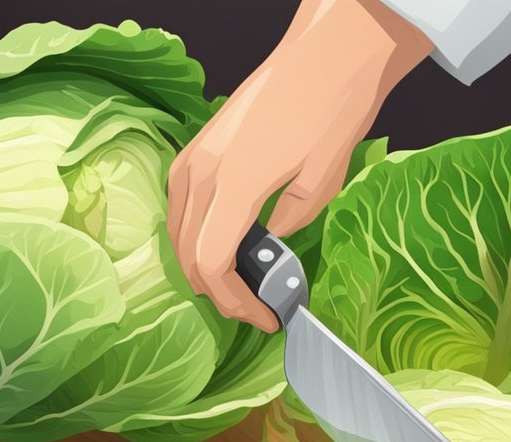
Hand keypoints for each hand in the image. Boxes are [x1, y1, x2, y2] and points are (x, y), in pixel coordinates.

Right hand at [168, 0, 429, 330]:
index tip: (265, 318)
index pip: (212, 265)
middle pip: (188, 255)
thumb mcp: (321, 182)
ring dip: (203, 265)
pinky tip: (226, 242)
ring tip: (243, 283)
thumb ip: (289, 225)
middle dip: (220, 292)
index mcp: (233, 184)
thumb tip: (271, 247)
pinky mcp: (198, 145)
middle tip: (256, 308)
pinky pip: (181, 203)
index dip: (236, 303)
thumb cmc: (332, 110)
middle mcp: (201, 171)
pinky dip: (196, 234)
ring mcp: (194, 155)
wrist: (328, 53)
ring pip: (178, 231)